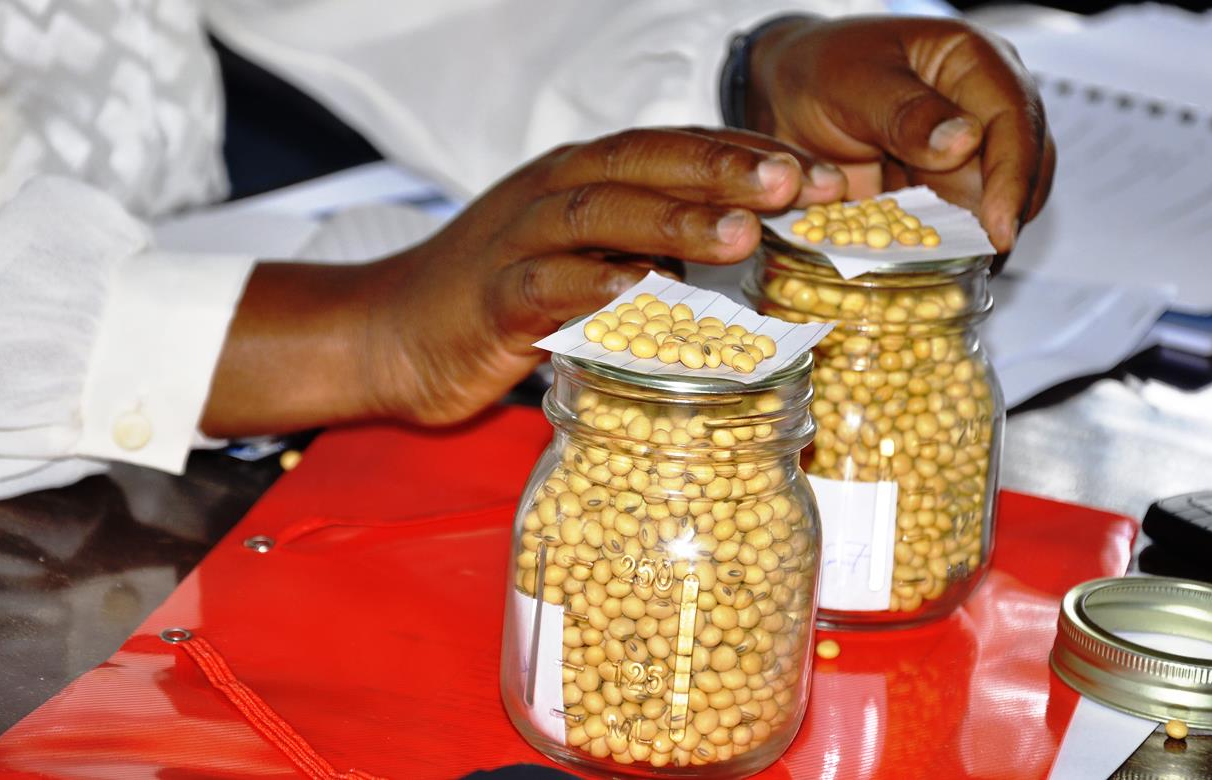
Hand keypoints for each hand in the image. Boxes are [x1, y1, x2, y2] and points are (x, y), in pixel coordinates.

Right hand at [201, 128, 846, 435]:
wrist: (390, 332)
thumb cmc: (499, 296)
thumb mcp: (584, 257)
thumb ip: (649, 246)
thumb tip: (738, 248)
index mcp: (583, 178)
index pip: (673, 149)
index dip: (747, 155)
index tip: (821, 174)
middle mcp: (553, 194)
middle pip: (643, 164)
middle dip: (723, 168)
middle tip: (798, 181)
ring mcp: (518, 241)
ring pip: (598, 215)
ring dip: (671, 220)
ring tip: (742, 233)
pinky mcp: (491, 298)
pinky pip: (543, 285)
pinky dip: (593, 286)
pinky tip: (642, 292)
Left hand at [747, 16, 1055, 252]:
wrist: (785, 92)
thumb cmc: (819, 70)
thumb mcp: (853, 83)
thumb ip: (906, 113)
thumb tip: (964, 142)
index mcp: (973, 62)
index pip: (1014, 119)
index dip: (1012, 178)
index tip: (999, 229)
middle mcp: (980, 106)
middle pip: (1019, 167)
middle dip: (1003, 216)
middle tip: (978, 261)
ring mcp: (962, 152)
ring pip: (990, 201)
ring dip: (972, 237)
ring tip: (949, 269)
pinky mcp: (938, 188)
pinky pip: (952, 222)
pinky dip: (940, 246)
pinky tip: (924, 266)